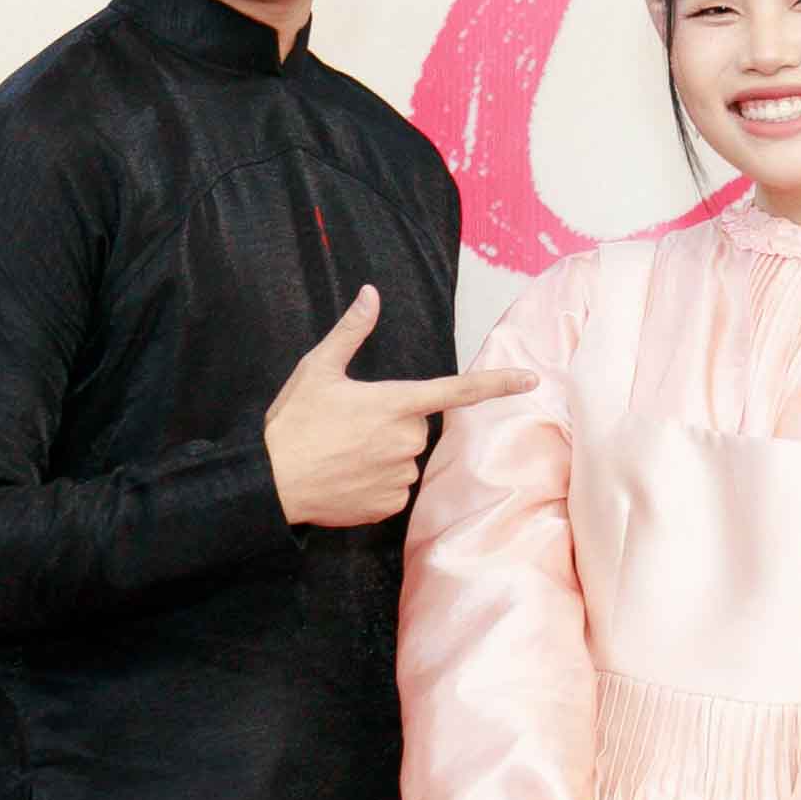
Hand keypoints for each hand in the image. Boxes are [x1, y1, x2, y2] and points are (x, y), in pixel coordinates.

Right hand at [262, 288, 535, 527]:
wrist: (270, 481)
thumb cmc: (294, 422)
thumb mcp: (318, 368)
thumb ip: (351, 331)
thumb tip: (370, 294)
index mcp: (395, 403)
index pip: (458, 390)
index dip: (498, 384)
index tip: (531, 380)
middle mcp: (405, 441)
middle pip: (414, 428)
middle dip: (390, 424)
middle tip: (348, 427)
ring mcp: (399, 476)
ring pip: (403, 460)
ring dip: (381, 455)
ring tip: (341, 453)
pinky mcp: (388, 505)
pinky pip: (393, 489)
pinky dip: (374, 483)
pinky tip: (345, 477)